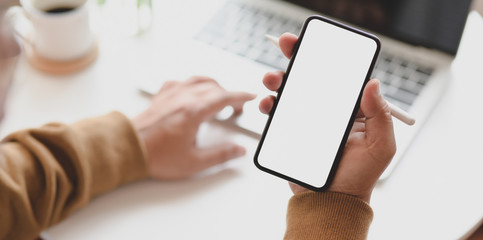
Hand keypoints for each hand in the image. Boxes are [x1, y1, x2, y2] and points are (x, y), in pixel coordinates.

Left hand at [133, 76, 255, 179]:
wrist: (127, 149)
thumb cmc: (156, 156)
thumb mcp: (194, 162)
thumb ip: (220, 155)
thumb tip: (238, 150)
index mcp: (193, 111)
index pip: (224, 97)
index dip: (241, 96)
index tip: (250, 97)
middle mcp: (183, 98)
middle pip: (214, 87)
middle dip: (229, 95)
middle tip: (236, 107)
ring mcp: (170, 94)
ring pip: (198, 80)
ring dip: (213, 86)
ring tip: (219, 95)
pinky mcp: (160, 96)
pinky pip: (180, 81)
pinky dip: (192, 84)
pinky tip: (191, 91)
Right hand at [259, 33, 395, 202]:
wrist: (331, 202)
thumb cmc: (359, 177)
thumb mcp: (380, 147)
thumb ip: (380, 115)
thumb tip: (373, 83)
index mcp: (351, 109)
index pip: (339, 76)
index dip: (327, 56)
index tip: (314, 43)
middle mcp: (328, 111)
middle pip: (312, 78)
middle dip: (297, 58)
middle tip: (287, 46)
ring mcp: (308, 121)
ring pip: (291, 92)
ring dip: (279, 79)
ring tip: (272, 79)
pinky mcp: (291, 132)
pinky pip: (278, 113)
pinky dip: (269, 104)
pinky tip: (267, 103)